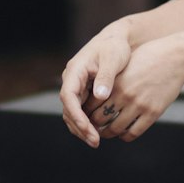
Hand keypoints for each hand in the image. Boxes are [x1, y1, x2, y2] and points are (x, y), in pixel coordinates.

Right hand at [60, 29, 131, 147]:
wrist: (116, 40)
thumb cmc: (115, 47)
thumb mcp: (113, 59)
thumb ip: (106, 76)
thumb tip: (100, 96)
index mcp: (75, 71)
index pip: (67, 96)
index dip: (75, 115)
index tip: (87, 128)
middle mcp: (71, 80)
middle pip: (68, 109)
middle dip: (79, 127)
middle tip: (94, 142)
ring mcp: (76, 87)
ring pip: (72, 113)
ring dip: (82, 128)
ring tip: (95, 141)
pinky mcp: (84, 92)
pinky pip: (81, 111)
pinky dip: (87, 123)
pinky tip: (98, 133)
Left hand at [84, 38, 183, 143]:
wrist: (174, 58)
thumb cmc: (149, 57)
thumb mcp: (124, 65)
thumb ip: (111, 80)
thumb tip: (96, 94)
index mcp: (114, 82)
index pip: (91, 104)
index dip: (85, 112)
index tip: (85, 115)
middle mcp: (124, 95)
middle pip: (100, 119)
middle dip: (94, 125)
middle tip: (93, 127)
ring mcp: (139, 105)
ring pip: (115, 129)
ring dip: (108, 133)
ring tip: (107, 132)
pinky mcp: (153, 113)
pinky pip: (134, 132)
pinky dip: (126, 136)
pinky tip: (124, 133)